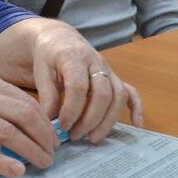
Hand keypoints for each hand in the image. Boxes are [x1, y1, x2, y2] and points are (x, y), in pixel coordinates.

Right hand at [0, 73, 57, 177]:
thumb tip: (17, 118)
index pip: (26, 101)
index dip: (44, 121)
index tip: (52, 136)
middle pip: (25, 116)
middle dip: (44, 137)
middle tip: (52, 152)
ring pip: (10, 133)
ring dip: (31, 151)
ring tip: (42, 163)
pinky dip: (4, 163)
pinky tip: (17, 171)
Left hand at [30, 23, 144, 142]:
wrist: (60, 39)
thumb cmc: (49, 56)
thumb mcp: (41, 72)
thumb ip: (47, 96)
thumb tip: (51, 124)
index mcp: (75, 58)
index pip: (78, 86)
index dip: (72, 110)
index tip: (62, 126)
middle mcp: (96, 62)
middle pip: (102, 93)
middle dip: (90, 120)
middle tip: (75, 136)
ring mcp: (108, 70)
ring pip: (118, 96)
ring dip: (108, 120)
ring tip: (92, 138)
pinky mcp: (115, 78)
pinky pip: (131, 92)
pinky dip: (137, 108)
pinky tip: (137, 124)